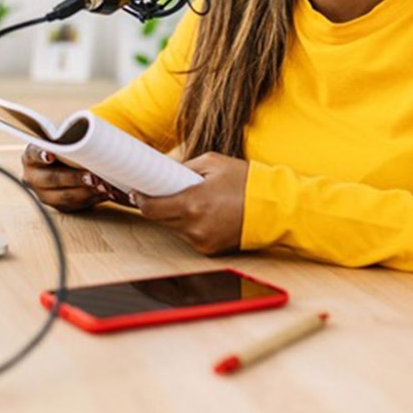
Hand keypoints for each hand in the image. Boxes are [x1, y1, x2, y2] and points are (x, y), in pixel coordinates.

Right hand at [21, 144, 125, 212]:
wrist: (62, 163)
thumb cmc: (64, 147)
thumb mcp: (60, 141)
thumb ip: (67, 140)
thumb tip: (86, 140)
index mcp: (31, 157)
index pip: (33, 155)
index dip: (41, 155)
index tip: (50, 156)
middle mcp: (33, 177)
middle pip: (53, 179)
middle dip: (74, 178)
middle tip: (93, 177)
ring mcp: (44, 194)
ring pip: (65, 196)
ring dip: (87, 192)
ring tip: (104, 186)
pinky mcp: (58, 205)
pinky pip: (76, 205)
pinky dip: (93, 199)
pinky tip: (107, 193)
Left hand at [131, 152, 247, 254]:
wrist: (274, 208)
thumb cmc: (246, 182)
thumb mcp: (213, 162)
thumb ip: (184, 167)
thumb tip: (164, 171)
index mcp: (192, 203)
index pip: (151, 208)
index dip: (141, 199)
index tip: (138, 192)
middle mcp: (194, 226)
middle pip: (159, 219)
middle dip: (159, 205)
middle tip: (163, 191)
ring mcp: (201, 241)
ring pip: (173, 228)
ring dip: (175, 215)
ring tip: (192, 200)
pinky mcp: (209, 250)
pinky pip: (189, 236)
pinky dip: (190, 225)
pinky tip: (204, 212)